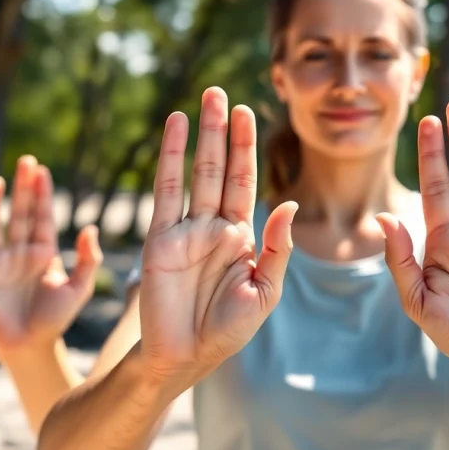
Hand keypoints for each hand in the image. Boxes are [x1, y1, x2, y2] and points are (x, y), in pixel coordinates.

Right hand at [0, 156, 101, 356]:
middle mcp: (18, 252)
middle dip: (21, 187)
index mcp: (42, 251)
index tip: (42, 170)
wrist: (31, 346)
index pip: (40, 215)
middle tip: (25, 160)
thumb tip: (89, 228)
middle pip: (18, 213)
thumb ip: (88, 259)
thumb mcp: (80, 288)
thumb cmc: (56, 319)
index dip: (41, 193)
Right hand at [137, 87, 297, 382]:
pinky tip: (175, 126)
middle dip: (223, 131)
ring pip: (197, 170)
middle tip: (221, 93)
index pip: (246, 182)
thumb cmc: (226, 331)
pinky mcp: (160, 237)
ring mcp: (186, 228)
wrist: (184, 356)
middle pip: (221, 167)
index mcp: (242, 237)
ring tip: (204, 99)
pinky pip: (167, 189)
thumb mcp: (263, 292)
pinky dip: (171, 156)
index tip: (249, 113)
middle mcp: (214, 226)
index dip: (247, 148)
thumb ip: (277, 249)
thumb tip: (288, 205)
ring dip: (201, 135)